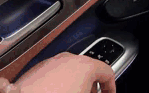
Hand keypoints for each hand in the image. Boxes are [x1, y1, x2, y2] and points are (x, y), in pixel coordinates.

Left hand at [0, 52, 115, 92]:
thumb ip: (95, 91)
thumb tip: (92, 91)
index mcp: (85, 65)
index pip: (108, 72)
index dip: (111, 87)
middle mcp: (69, 59)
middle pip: (89, 70)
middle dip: (93, 86)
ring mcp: (52, 62)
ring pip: (70, 71)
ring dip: (75, 84)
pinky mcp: (37, 69)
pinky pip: (55, 74)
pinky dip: (59, 83)